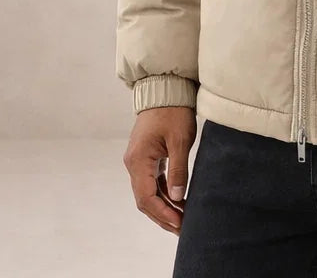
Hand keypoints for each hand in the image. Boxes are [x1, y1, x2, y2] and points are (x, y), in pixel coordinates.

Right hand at [122, 106, 196, 234]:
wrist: (165, 88)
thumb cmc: (173, 111)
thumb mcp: (180, 140)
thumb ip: (178, 169)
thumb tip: (178, 197)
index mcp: (138, 160)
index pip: (146, 197)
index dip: (163, 213)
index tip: (179, 223)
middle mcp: (133, 163)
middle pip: (145, 199)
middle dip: (163, 215)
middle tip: (182, 228)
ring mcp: (138, 160)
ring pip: (149, 192)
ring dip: (164, 206)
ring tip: (182, 218)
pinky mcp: (146, 156)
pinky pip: (153, 181)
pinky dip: (164, 193)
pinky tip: (178, 201)